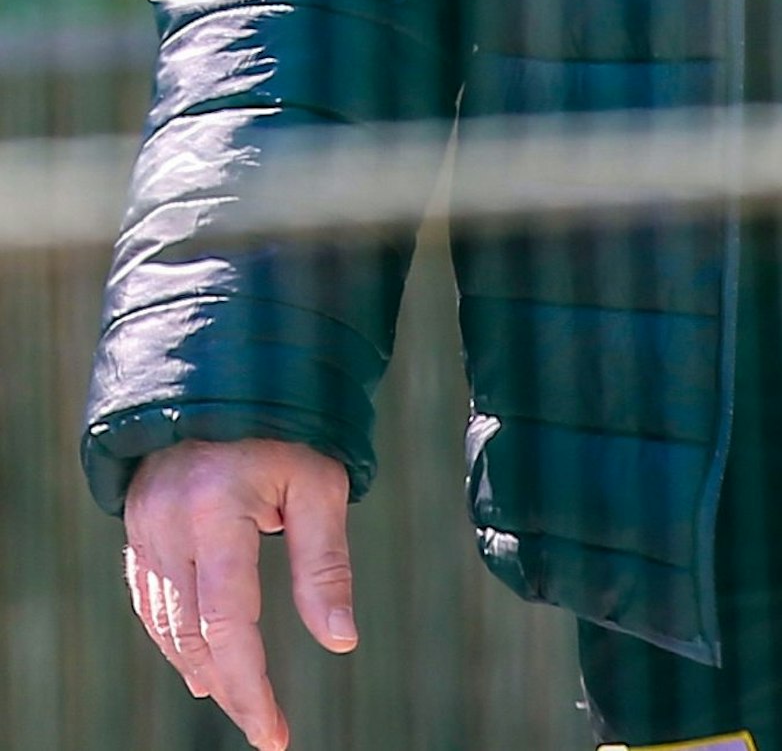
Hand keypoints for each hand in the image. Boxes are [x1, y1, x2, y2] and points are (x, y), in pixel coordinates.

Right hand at [123, 437, 356, 750]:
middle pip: (192, 636)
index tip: (274, 732)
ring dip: (197, 668)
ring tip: (234, 696)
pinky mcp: (135, 527)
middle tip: (264, 724)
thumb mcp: (319, 481)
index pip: (229, 625)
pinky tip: (195, 658)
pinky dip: (171, 637)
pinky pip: (148, 600)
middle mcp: (168, 523)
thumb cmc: (286, 425)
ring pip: (165, 624)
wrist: (227, 371)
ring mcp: (144, 526)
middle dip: (228, 688)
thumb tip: (341, 641)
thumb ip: (325, 563)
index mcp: (216, 509)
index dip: (250, 687)